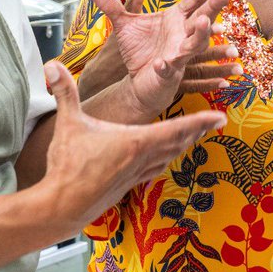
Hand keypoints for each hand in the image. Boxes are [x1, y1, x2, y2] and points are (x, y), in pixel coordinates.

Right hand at [41, 62, 225, 231]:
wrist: (62, 206)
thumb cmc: (67, 166)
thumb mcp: (68, 124)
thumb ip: (65, 92)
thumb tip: (52, 64)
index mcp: (136, 142)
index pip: (177, 128)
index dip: (200, 121)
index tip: (220, 117)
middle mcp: (142, 159)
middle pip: (179, 142)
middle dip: (198, 130)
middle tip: (215, 122)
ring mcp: (137, 175)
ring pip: (169, 157)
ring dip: (184, 145)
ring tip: (195, 136)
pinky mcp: (128, 185)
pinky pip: (155, 169)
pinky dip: (166, 159)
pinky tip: (164, 157)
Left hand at [86, 0, 231, 114]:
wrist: (137, 82)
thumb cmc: (139, 51)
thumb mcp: (122, 23)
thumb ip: (111, 3)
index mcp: (177, 19)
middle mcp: (183, 35)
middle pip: (204, 17)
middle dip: (215, 5)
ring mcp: (179, 55)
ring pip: (196, 44)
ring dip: (201, 34)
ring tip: (205, 22)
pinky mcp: (169, 74)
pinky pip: (169, 69)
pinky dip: (165, 67)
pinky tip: (161, 64)